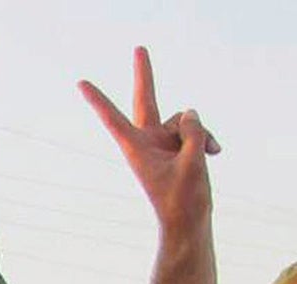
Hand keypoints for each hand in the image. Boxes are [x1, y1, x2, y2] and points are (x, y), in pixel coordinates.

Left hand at [79, 49, 218, 233]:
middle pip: (147, 100)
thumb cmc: (184, 198)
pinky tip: (216, 152)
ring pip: (184, 120)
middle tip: (139, 48)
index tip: (80, 83)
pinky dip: (206, 138)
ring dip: (200, 133)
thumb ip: (191, 131)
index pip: (114, 118)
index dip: (98, 99)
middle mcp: (147, 141)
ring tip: (205, 155)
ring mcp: (163, 142)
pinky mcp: (178, 146)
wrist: (188, 221)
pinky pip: (195, 129)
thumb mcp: (192, 160)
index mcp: (136, 148)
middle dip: (146, 75)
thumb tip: (189, 110)